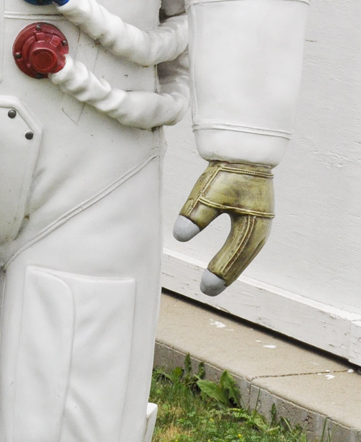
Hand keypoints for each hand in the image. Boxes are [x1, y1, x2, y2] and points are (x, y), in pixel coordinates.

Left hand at [173, 161, 273, 295]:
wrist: (245, 150)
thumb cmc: (229, 171)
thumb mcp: (210, 192)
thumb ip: (196, 214)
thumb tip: (180, 236)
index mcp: (254, 222)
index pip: (236, 254)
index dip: (221, 271)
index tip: (205, 287)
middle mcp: (261, 226)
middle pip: (243, 257)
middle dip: (226, 274)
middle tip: (208, 291)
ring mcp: (261, 221)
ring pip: (247, 252)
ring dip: (233, 267)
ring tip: (216, 283)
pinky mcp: (255, 216)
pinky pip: (247, 243)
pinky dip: (236, 255)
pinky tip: (226, 262)